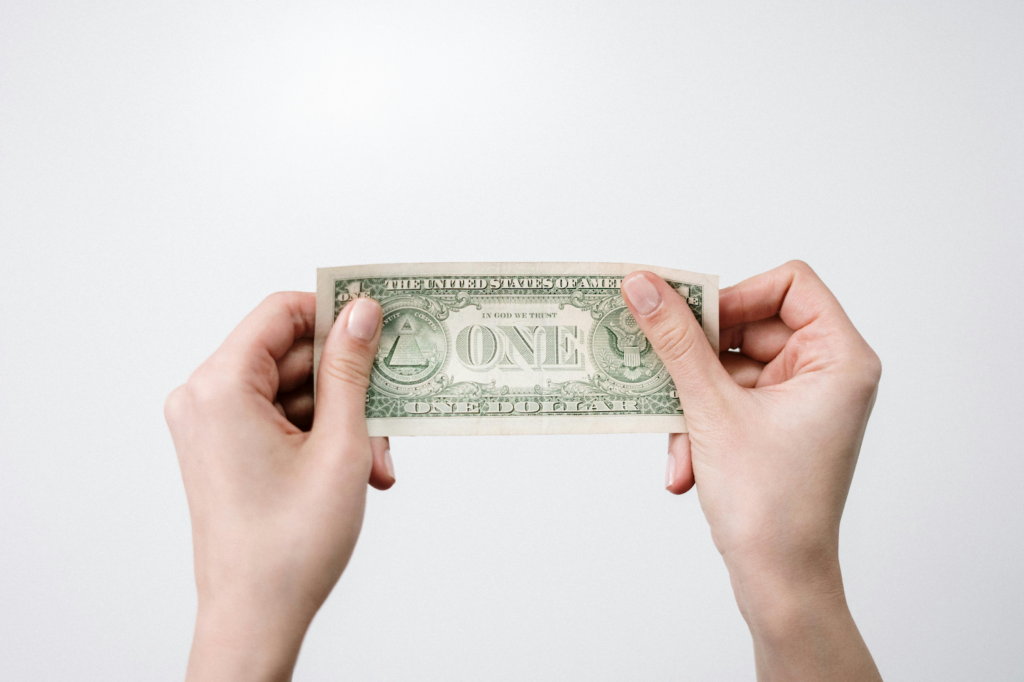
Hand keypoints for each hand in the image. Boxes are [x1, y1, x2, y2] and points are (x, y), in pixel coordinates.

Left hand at [164, 293, 394, 681]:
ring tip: (374, 462)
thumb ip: (351, 369)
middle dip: (349, 387)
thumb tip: (363, 312)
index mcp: (220, 387)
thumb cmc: (289, 545)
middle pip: (292, 357)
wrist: (255, 619)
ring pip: (293, 393)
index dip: (336, 314)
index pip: (281, 314)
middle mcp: (204, 399)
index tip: (381, 324)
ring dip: (343, 420)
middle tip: (390, 416)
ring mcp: (210, 426)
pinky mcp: (223, 449)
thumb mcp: (339, 445)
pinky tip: (357, 471)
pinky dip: (321, 438)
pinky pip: (280, 419)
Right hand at [621, 262, 882, 680]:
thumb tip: (642, 284)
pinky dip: (701, 424)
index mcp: (839, 359)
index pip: (790, 284)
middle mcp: (827, 373)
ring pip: (729, 367)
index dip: (736, 295)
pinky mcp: (776, 425)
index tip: (688, 321)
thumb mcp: (712, 410)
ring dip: (693, 402)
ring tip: (680, 444)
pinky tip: (684, 465)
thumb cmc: (770, 506)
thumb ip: (675, 341)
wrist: (779, 583)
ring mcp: (802, 401)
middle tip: (662, 373)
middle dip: (699, 362)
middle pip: (750, 325)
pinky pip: (728, 398)